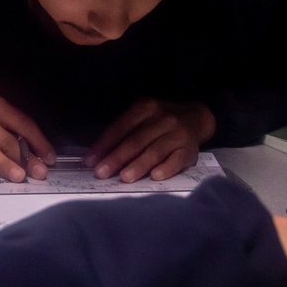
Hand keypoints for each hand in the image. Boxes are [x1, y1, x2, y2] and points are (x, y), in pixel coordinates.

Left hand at [84, 98, 216, 182]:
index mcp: (144, 108)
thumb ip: (122, 131)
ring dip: (138, 165)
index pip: (120, 128)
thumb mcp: (141, 116)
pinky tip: (155, 176)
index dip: (104, 145)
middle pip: (135, 141)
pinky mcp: (190, 149)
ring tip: (124, 177)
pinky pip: (177, 160)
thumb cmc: (159, 121)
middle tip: (101, 173)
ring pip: (154, 151)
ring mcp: (177, 134)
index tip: (90, 161)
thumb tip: (97, 155)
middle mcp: (162, 119)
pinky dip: (166, 168)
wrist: (196, 117)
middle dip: (116, 158)